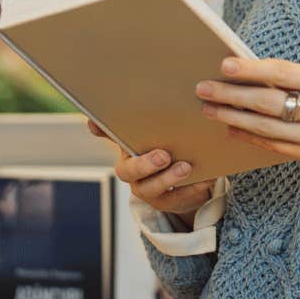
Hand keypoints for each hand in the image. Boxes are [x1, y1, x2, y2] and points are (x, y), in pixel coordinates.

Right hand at [89, 118, 214, 217]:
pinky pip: (176, 198)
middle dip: (146, 163)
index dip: (101, 130)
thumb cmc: (166, 152)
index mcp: (127, 149)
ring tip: (186, 168)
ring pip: (151, 187)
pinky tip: (204, 179)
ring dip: (168, 178)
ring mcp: (146, 189)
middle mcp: (131, 171)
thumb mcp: (157, 136)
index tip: (95, 123)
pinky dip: (191, 189)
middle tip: (163, 156)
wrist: (181, 186)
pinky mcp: (165, 202)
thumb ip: (149, 119)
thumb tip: (137, 96)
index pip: (110, 135)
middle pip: (130, 170)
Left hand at [196, 56, 299, 173]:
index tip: (225, 65)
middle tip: (204, 89)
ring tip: (210, 109)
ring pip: (265, 128)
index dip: (252, 69)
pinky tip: (232, 128)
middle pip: (267, 103)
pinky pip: (274, 146)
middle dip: (231, 95)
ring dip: (233, 118)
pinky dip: (250, 137)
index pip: (283, 73)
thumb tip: (259, 73)